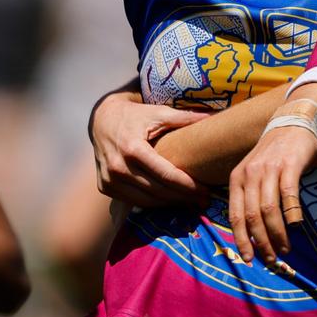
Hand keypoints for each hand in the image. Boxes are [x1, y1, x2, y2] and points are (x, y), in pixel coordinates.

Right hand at [91, 89, 210, 206]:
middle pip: (158, 191)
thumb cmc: (136, 115)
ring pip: (146, 201)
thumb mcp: (159, 113)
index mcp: (132, 148)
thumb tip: (214, 117)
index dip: (188, 185)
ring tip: (190, 201)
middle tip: (204, 199)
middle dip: (183, 197)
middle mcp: (118, 167)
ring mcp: (109, 180)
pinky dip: (152, 203)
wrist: (103, 119)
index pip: (166, 174)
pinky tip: (169, 200)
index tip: (206, 191)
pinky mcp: (104, 187)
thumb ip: (186, 117)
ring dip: (170, 204)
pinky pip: (133, 201)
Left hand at [228, 125, 316, 264]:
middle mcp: (250, 173)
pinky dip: (292, 215)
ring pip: (269, 210)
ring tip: (285, 249)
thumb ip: (250, 196)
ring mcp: (270, 168)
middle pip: (252, 216)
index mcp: (237, 178)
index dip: (241, 240)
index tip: (249, 259)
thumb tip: (252, 233)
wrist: (292, 122)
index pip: (235, 216)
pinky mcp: (289, 164)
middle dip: (261, 242)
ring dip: (277, 234)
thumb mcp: (253, 171)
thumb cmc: (273, 153)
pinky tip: (297, 227)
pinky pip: (289, 195)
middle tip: (271, 259)